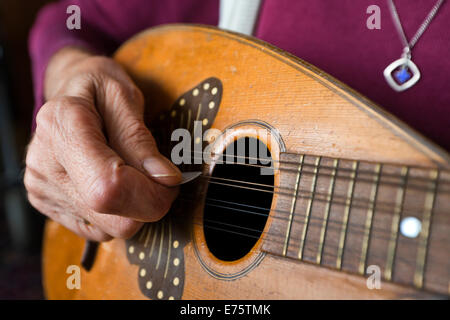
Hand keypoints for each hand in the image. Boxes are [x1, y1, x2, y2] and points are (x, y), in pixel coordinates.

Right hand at [24, 47, 181, 240]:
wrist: (68, 89)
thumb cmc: (99, 88)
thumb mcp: (125, 98)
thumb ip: (141, 140)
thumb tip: (165, 180)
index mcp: (61, 126)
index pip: (109, 187)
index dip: (150, 195)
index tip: (171, 181)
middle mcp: (44, 163)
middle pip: (110, 216)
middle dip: (148, 205)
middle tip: (159, 178)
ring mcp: (42, 187)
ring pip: (107, 229)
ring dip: (133, 208)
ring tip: (131, 172)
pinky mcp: (46, 203)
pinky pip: (97, 230)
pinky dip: (116, 213)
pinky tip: (112, 182)